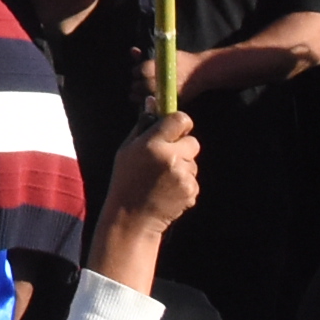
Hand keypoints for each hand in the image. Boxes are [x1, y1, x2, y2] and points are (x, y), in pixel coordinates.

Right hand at [102, 111, 202, 237]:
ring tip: (162, 179)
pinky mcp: (191, 191)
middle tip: (166, 158)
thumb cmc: (126, 179)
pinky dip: (184, 184)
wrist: (132, 217)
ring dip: (183, 167)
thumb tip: (153, 101)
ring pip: (193, 162)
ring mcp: (183, 176)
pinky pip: (193, 179)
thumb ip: (143, 125)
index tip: (176, 128)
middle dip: (183, 147)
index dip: (180, 123)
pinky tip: (168, 191)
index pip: (181, 120)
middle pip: (193, 142)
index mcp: (152, 144)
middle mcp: (170, 158)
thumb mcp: (127, 149)